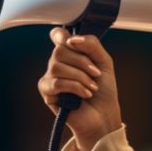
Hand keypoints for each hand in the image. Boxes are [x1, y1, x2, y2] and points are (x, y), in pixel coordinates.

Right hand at [38, 27, 122, 150]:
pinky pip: (56, 83)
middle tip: (95, 74)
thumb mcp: (104, 62)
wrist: (104, 115)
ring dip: (80, 77)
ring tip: (92, 87)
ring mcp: (50, 78)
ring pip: (57, 66)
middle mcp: (57, 63)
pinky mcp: (47, 93)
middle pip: (59, 50)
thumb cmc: (104, 90)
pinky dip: (75, 87)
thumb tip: (72, 39)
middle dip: (82, 61)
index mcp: (70, 54)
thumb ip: (91, 45)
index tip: (74, 43)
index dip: (62, 36)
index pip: (58, 36)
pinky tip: (85, 94)